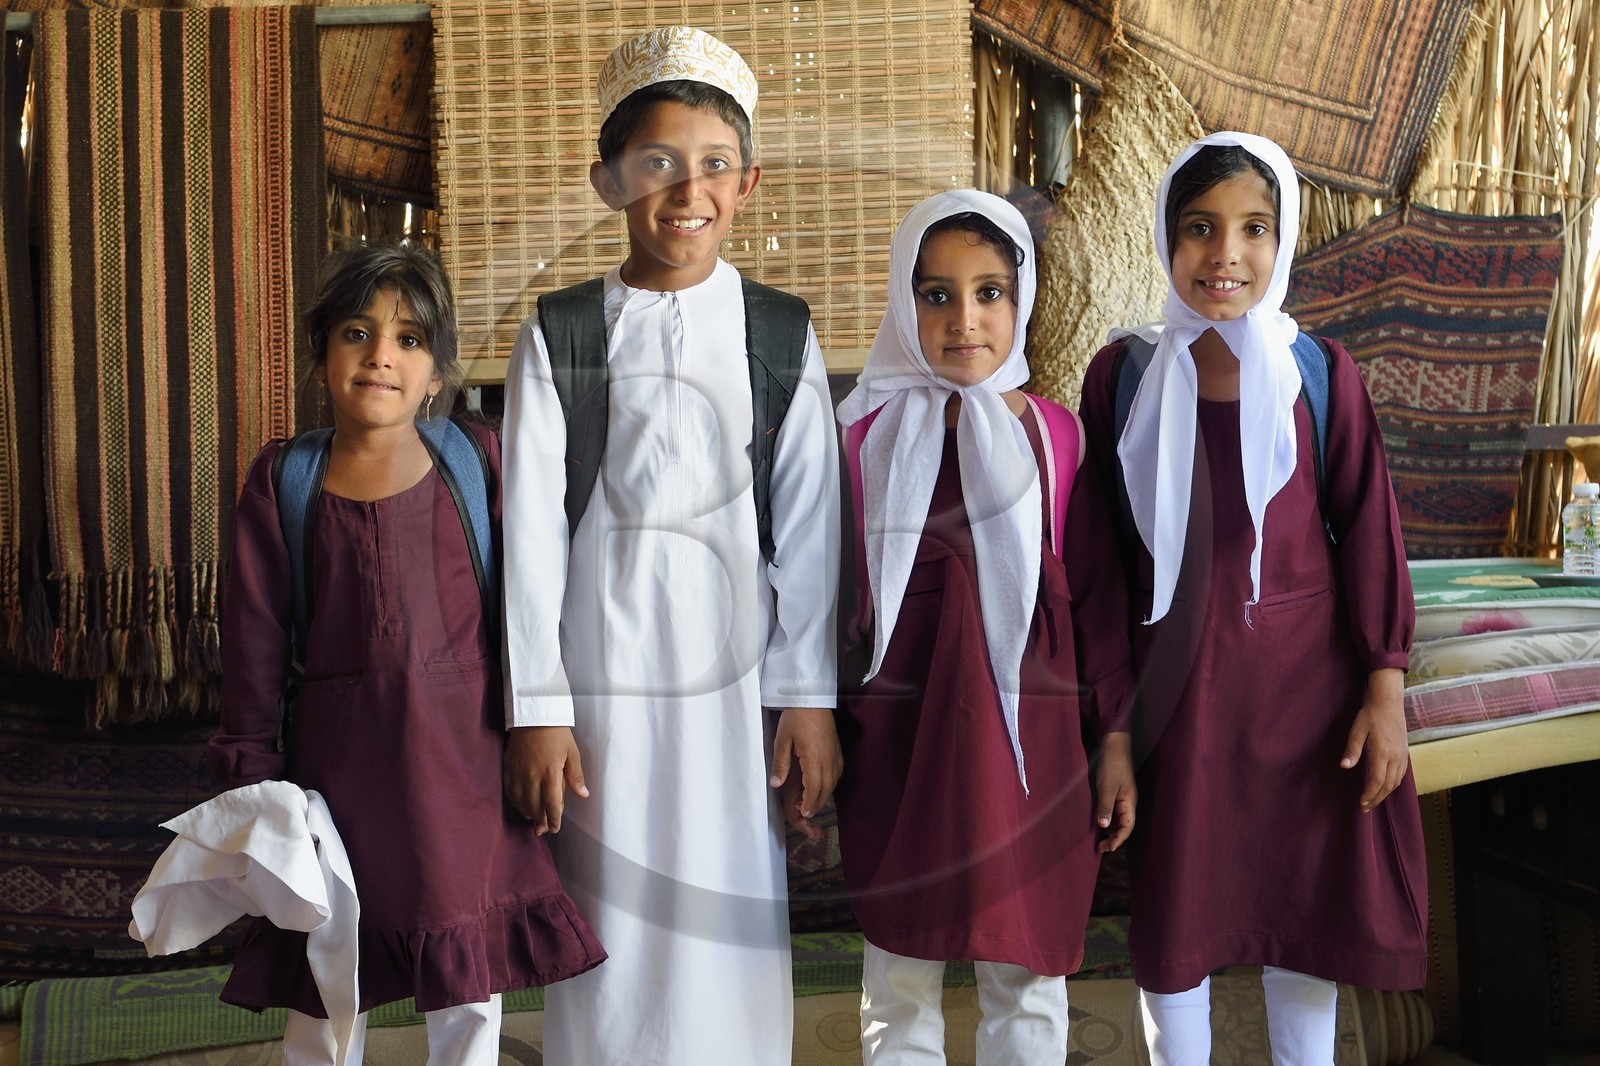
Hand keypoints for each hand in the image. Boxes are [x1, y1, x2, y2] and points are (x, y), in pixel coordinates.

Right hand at [504, 725, 587, 834]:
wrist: (533, 717)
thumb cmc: (556, 734)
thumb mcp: (572, 753)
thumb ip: (575, 776)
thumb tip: (583, 795)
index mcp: (550, 773)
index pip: (552, 805)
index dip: (553, 820)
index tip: (554, 829)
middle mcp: (532, 777)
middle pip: (535, 808)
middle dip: (541, 820)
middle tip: (544, 828)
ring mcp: (518, 774)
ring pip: (521, 803)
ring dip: (528, 813)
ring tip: (534, 818)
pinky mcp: (508, 769)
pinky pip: (510, 793)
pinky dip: (516, 803)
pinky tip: (522, 805)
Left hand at [770, 707, 842, 840]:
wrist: (812, 698)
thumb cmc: (796, 717)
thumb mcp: (782, 739)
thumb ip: (780, 763)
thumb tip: (775, 784)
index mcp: (814, 757)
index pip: (814, 787)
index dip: (810, 802)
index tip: (804, 812)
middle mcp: (829, 758)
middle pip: (826, 788)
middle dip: (817, 803)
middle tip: (807, 812)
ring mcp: (835, 754)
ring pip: (834, 782)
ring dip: (824, 794)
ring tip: (813, 802)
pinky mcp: (837, 750)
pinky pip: (837, 772)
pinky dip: (831, 783)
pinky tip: (823, 785)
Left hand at [1094, 731, 1136, 852]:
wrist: (1113, 746)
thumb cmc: (1112, 766)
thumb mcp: (1107, 787)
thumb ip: (1105, 806)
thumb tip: (1104, 826)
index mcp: (1130, 803)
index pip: (1127, 827)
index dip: (1119, 839)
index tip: (1109, 849)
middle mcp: (1128, 803)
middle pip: (1124, 826)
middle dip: (1114, 839)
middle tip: (1101, 849)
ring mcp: (1123, 799)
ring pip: (1119, 821)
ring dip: (1111, 832)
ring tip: (1101, 842)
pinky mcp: (1116, 794)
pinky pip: (1114, 813)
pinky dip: (1108, 822)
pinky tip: (1101, 826)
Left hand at [1339, 668, 1408, 811]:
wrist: (1388, 702)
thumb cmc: (1370, 716)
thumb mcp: (1357, 731)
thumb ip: (1352, 750)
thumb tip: (1344, 766)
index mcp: (1382, 753)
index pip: (1377, 781)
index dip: (1370, 794)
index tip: (1361, 803)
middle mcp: (1395, 757)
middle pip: (1388, 785)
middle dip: (1377, 798)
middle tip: (1365, 807)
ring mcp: (1402, 755)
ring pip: (1397, 781)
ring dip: (1386, 793)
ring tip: (1374, 800)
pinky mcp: (1405, 752)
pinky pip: (1402, 774)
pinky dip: (1394, 784)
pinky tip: (1386, 786)